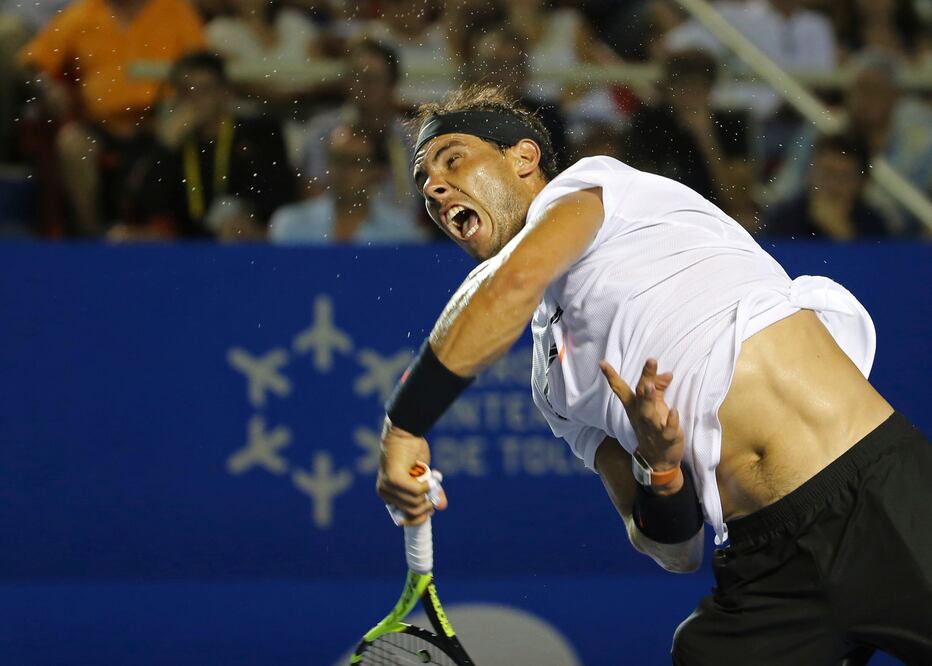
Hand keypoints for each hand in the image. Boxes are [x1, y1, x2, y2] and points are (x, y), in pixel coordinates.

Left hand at [376, 418, 447, 525]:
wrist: (405, 432)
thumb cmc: (413, 451)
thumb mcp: (423, 476)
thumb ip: (429, 492)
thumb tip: (442, 507)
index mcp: (388, 494)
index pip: (405, 518)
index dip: (421, 516)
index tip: (430, 510)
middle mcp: (384, 493)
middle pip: (413, 512)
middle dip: (428, 504)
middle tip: (434, 490)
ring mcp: (387, 487)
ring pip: (415, 503)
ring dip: (427, 491)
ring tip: (428, 477)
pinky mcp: (394, 480)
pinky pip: (416, 492)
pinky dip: (426, 484)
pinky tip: (425, 472)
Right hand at [599, 358, 685, 491]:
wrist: (658, 460)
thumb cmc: (654, 428)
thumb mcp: (655, 406)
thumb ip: (659, 388)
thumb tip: (667, 373)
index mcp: (634, 406)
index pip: (621, 389)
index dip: (611, 376)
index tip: (602, 363)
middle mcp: (640, 415)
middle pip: (640, 395)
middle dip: (645, 378)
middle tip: (650, 361)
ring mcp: (652, 427)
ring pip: (648, 413)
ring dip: (650, 399)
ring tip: (651, 386)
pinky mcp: (666, 438)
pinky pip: (667, 429)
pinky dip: (670, 421)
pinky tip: (674, 411)